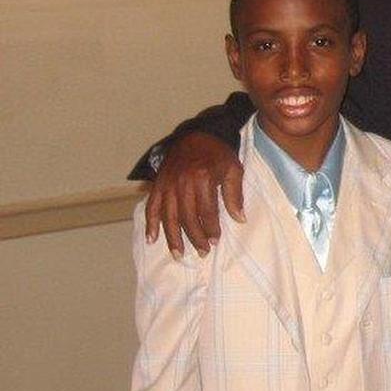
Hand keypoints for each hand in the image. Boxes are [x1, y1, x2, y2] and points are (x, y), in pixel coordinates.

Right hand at [144, 132, 244, 258]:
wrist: (194, 136)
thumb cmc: (217, 154)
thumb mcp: (233, 169)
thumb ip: (235, 194)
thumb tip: (239, 219)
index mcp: (202, 178)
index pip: (207, 211)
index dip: (211, 228)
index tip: (215, 242)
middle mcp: (182, 183)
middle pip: (187, 217)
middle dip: (194, 237)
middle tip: (202, 252)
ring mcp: (167, 184)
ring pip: (168, 216)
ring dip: (172, 237)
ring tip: (178, 254)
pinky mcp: (158, 184)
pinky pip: (151, 207)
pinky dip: (150, 223)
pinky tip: (151, 239)